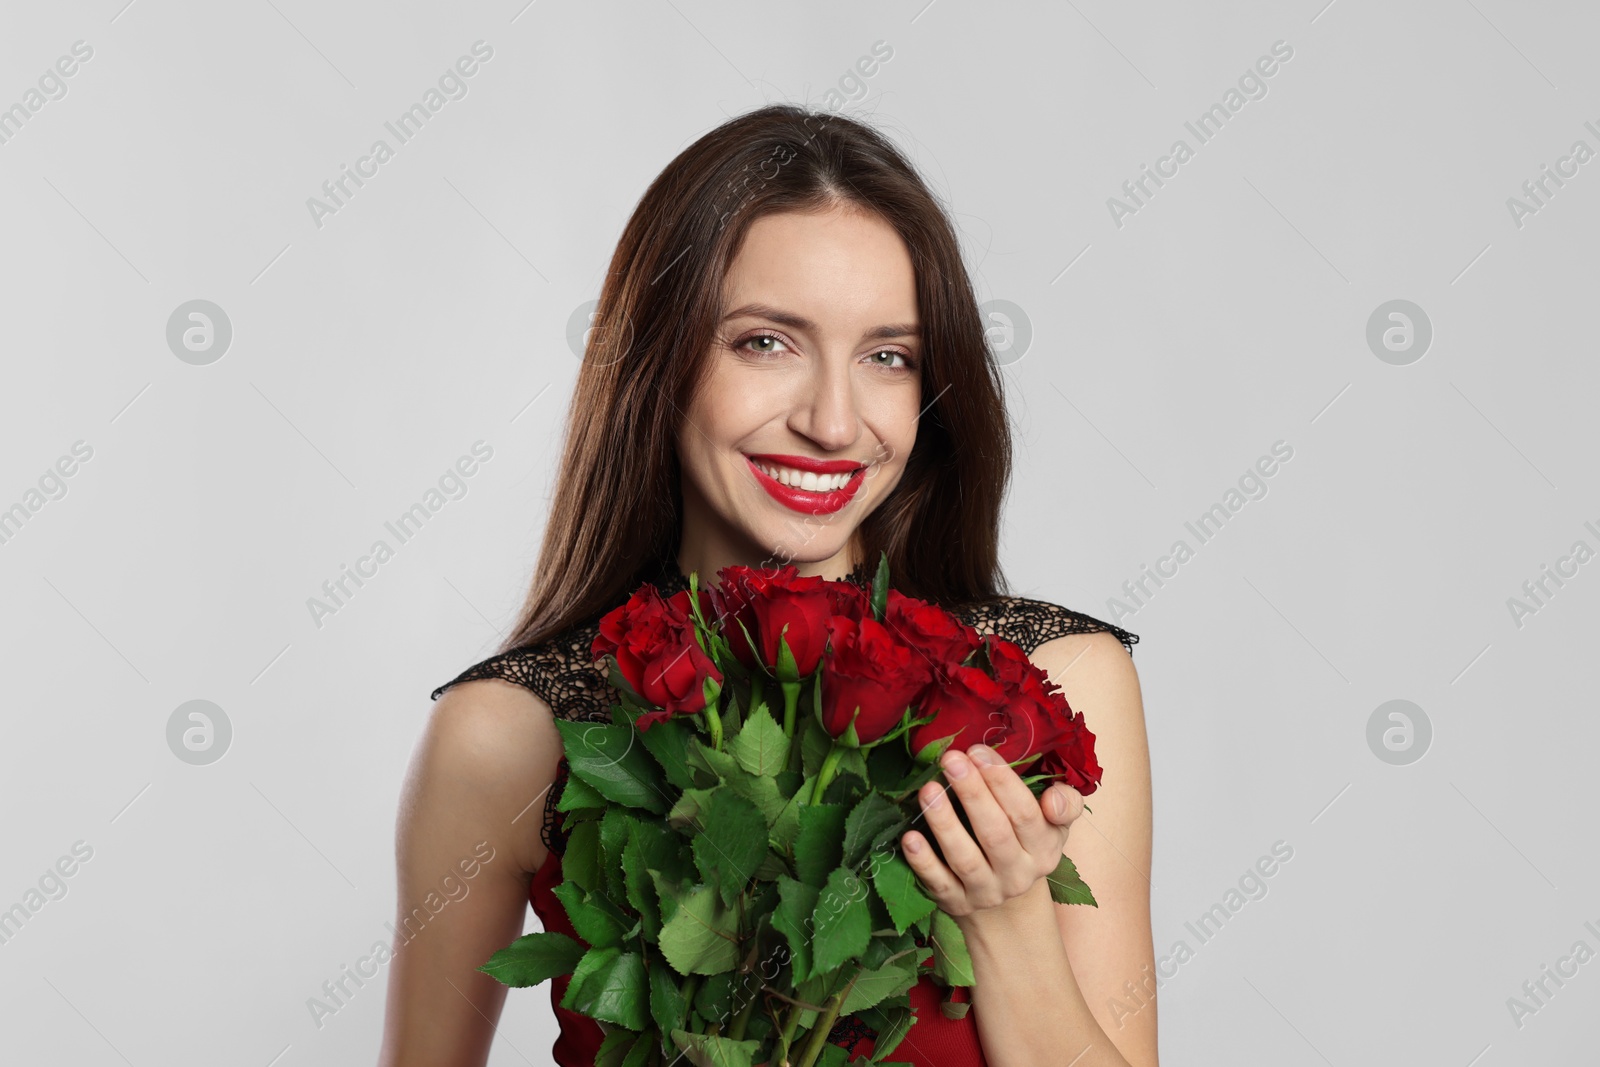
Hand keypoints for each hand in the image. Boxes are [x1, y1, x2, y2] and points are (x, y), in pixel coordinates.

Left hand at [901, 743, 1084, 916]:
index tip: (977, 751)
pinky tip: (909, 837)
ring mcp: (985, 892)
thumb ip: (1066, 804)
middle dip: (972, 794)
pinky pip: (938, 883)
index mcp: (1043, 849)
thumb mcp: (1054, 826)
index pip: (1025, 814)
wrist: (1008, 906)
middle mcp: (1017, 874)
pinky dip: (923, 861)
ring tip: (928, 790)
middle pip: (995, 834)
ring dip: (945, 823)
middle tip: (951, 760)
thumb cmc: (1026, 845)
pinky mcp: (955, 903)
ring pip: (965, 859)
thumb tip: (1053, 797)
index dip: (1002, 782)